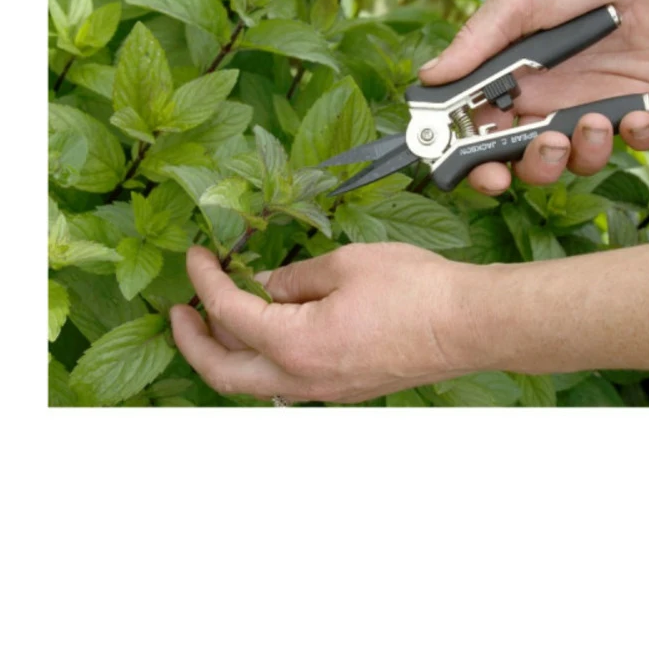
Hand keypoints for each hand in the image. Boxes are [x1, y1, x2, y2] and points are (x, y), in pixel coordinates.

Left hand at [170, 244, 486, 403]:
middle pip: (224, 373)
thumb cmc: (414, 289)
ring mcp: (325, 391)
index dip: (205, 282)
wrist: (468, 325)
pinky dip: (264, 358)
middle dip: (193, 342)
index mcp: (295, 345)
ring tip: (219, 319)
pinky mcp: (345, 389)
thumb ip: (294, 278)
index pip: (230, 313)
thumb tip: (264, 287)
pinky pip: (286, 382)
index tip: (196, 257)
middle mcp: (303, 379)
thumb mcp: (345, 264)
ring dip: (228, 353)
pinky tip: (271, 330)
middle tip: (179, 312)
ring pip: (254, 383)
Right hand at [419, 0, 648, 193]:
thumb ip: (477, 42)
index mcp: (510, 81)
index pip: (483, 136)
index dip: (477, 162)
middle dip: (535, 167)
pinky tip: (636, 117)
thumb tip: (429, 77)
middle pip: (529, 161)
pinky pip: (634, 139)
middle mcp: (547, 101)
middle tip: (547, 145)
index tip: (484, 170)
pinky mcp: (634, 101)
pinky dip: (636, 137)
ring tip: (595, 120)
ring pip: (579, 160)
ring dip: (585, 153)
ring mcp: (590, 104)